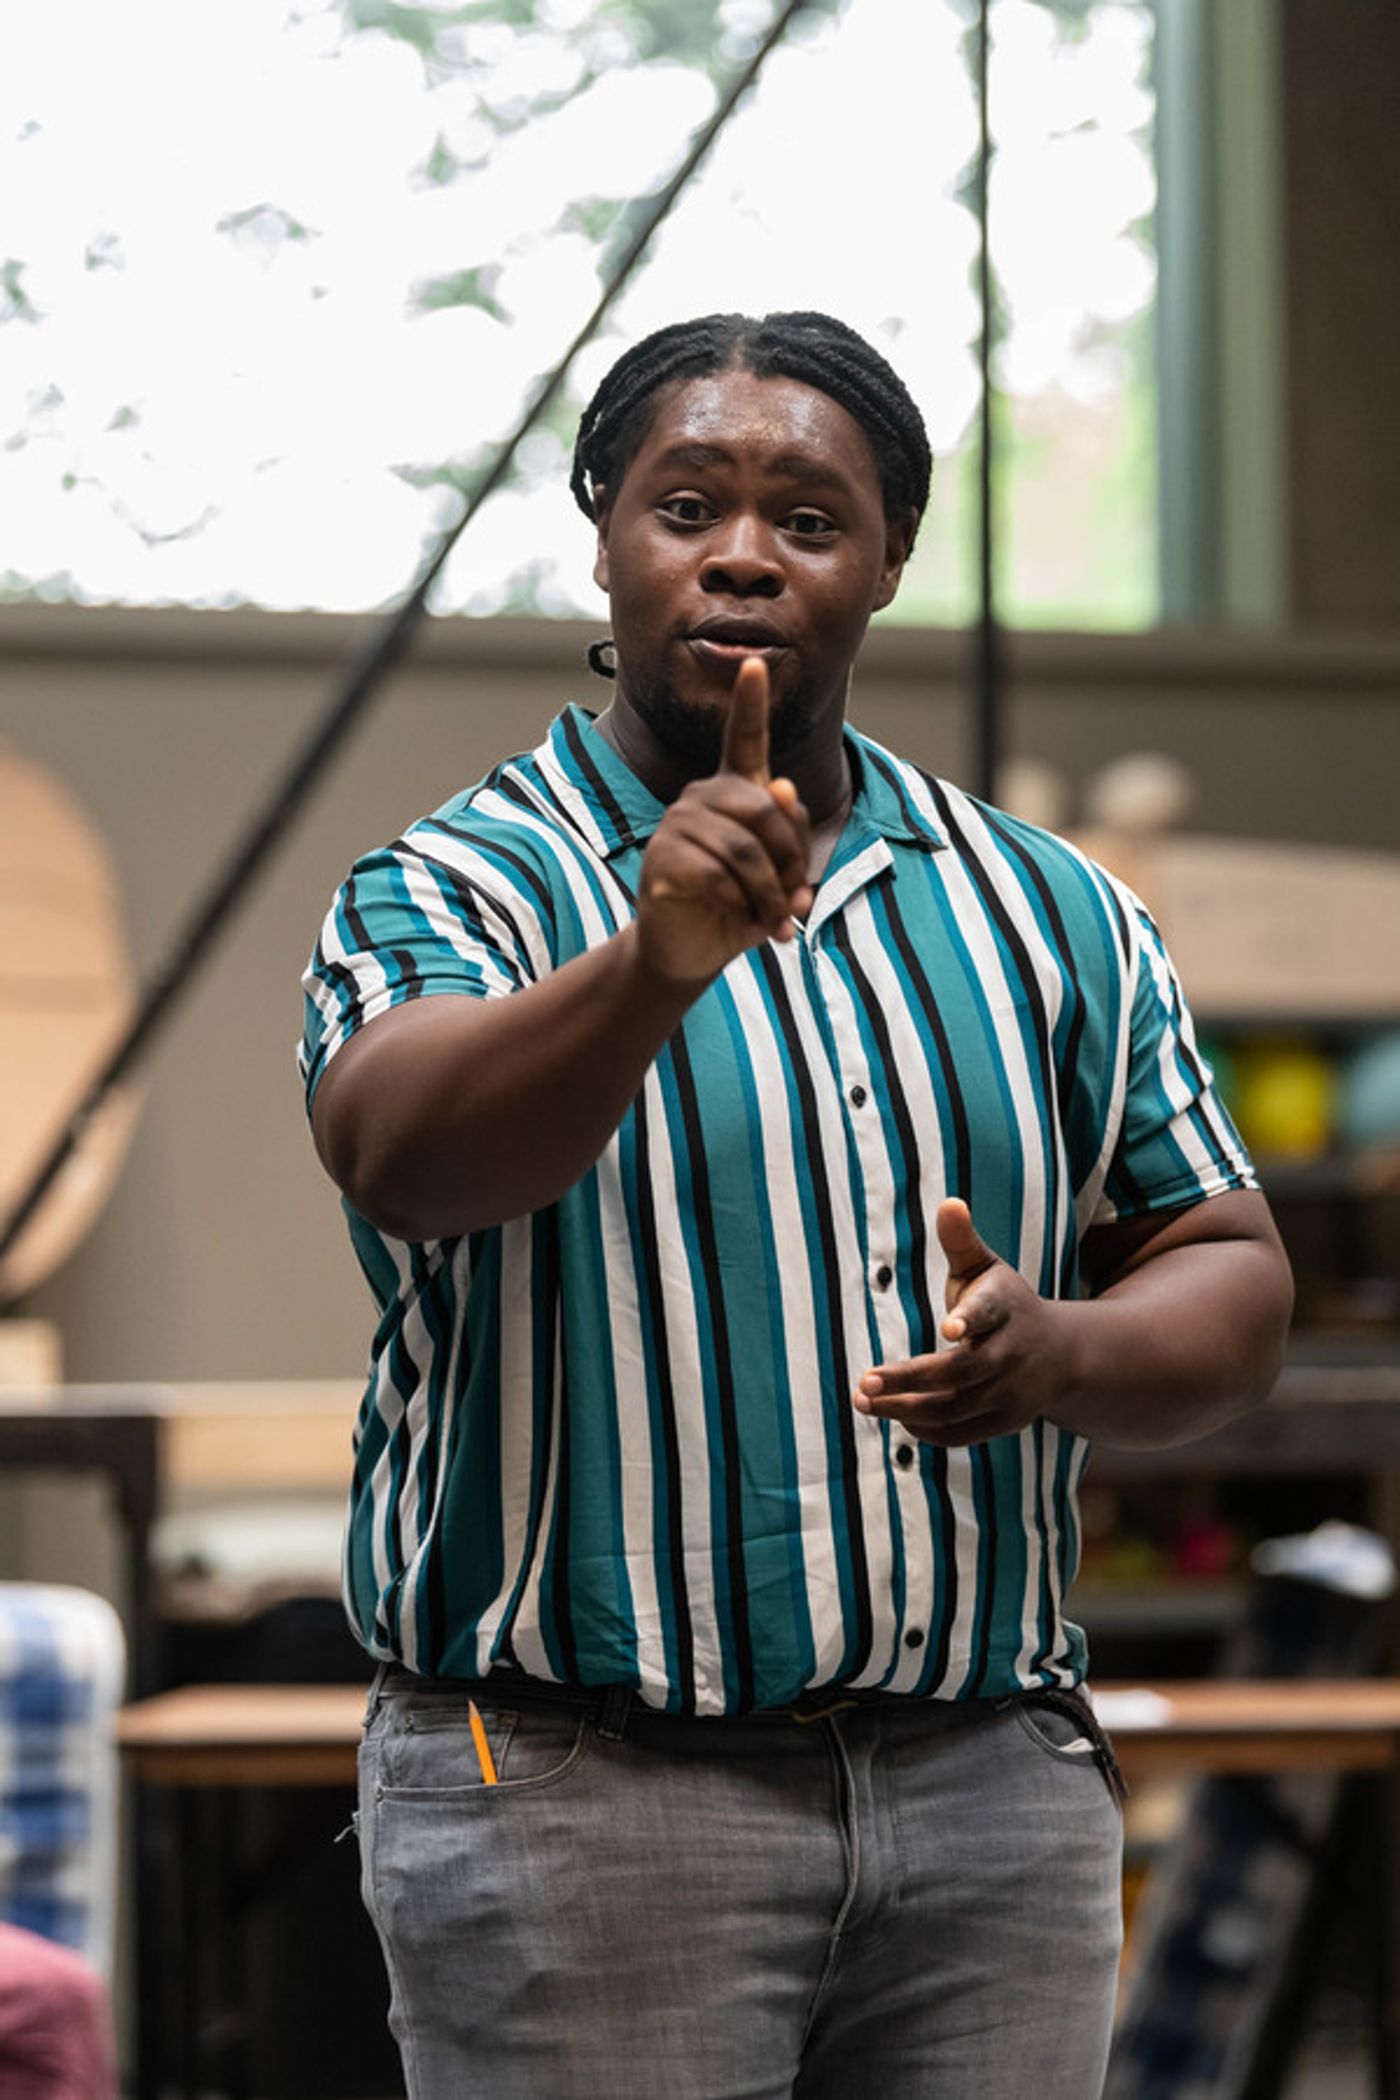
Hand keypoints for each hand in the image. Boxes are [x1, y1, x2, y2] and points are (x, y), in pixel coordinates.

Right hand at [635, 656, 812, 983]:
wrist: (690, 951)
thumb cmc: (737, 906)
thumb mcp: (777, 874)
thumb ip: (789, 836)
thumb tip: (784, 789)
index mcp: (732, 794)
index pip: (742, 742)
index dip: (749, 703)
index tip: (754, 663)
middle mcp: (701, 799)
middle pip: (765, 808)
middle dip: (791, 859)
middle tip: (796, 901)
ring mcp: (676, 826)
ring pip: (745, 849)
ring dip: (771, 894)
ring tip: (776, 923)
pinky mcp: (661, 859)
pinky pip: (718, 875)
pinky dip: (743, 907)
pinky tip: (744, 924)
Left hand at [851, 1199, 1073, 1445]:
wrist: (1060, 1355)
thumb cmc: (1004, 1303)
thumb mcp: (987, 1268)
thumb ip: (961, 1240)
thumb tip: (949, 1202)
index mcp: (1005, 1307)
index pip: (988, 1313)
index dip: (970, 1318)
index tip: (947, 1326)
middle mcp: (1011, 1353)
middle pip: (960, 1372)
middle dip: (909, 1379)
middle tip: (864, 1382)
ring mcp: (1011, 1392)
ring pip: (955, 1408)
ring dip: (906, 1409)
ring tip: (863, 1401)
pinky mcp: (1004, 1421)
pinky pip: (962, 1433)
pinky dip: (926, 1430)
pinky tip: (894, 1416)